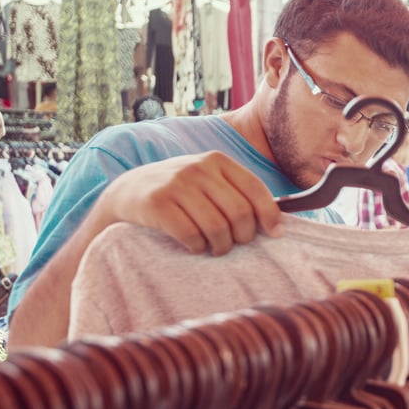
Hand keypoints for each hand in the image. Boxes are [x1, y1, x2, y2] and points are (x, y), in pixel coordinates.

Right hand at [97, 151, 284, 255]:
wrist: (129, 192)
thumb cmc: (182, 194)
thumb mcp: (210, 183)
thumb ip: (239, 195)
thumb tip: (279, 226)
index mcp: (218, 161)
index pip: (256, 190)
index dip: (270, 216)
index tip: (275, 235)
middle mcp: (198, 167)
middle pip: (239, 213)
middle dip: (243, 236)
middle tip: (234, 243)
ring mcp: (176, 184)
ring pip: (217, 228)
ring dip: (221, 246)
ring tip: (216, 248)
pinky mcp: (157, 203)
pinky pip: (191, 236)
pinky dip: (197, 247)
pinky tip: (195, 246)